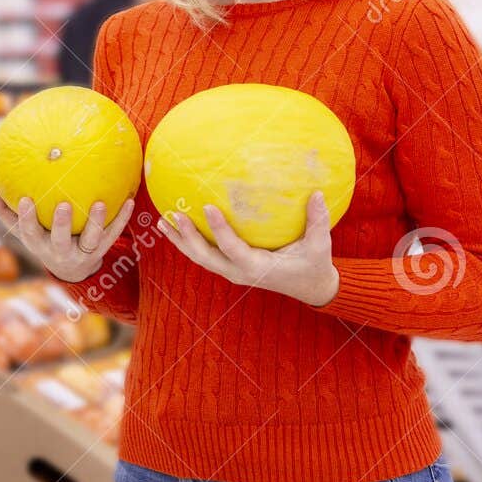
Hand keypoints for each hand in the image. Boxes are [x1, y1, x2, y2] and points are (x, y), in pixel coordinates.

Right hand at [0, 183, 136, 283]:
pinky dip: (120, 219)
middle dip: (61, 225)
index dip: (27, 218)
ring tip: (100, 203)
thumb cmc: (42, 239)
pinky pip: (112, 235)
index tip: (25, 199)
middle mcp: (60, 251)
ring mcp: (82, 253)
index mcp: (39, 244)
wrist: (71, 269)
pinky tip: (129, 201)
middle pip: (60, 240)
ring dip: (95, 222)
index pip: (29, 233)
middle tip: (63, 205)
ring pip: (90, 239)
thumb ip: (4, 209)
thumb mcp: (23, 230)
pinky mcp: (100, 251)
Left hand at [156, 192, 339, 306]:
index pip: (232, 248)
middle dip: (187, 238)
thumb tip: (318, 193)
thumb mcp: (319, 246)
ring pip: (200, 258)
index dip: (219, 229)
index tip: (207, 207)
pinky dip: (190, 243)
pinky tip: (178, 226)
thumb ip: (317, 221)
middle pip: (205, 257)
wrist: (311, 287)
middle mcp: (239, 272)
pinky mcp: (231, 267)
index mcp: (257, 268)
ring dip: (181, 241)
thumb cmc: (314, 265)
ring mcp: (233, 271)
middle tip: (173, 215)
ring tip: (163, 221)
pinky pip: (206, 255)